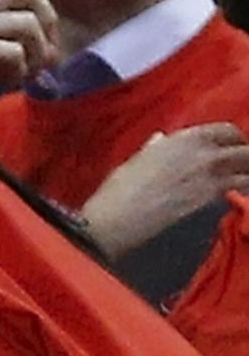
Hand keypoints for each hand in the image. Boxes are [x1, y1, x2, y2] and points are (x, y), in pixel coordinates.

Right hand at [0, 0, 59, 113]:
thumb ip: (10, 36)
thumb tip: (54, 48)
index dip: (44, 14)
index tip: (43, 48)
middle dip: (47, 25)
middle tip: (43, 58)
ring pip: (28, 25)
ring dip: (35, 56)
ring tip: (21, 77)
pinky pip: (16, 52)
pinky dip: (19, 73)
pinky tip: (5, 85)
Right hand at [81, 123, 248, 259]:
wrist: (118, 223)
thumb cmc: (120, 191)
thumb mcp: (137, 160)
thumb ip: (157, 148)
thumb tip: (161, 139)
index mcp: (189, 139)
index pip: (229, 132)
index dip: (231, 142)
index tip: (226, 151)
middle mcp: (210, 157)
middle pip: (247, 154)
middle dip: (244, 162)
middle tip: (235, 173)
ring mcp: (219, 184)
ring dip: (245, 183)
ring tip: (234, 192)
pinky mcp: (222, 210)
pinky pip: (245, 201)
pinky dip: (241, 202)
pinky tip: (229, 208)